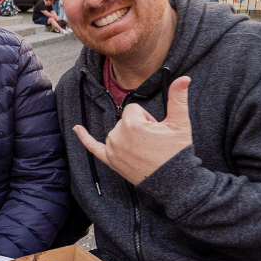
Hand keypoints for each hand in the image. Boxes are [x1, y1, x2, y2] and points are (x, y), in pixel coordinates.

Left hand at [73, 76, 193, 184]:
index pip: (134, 109)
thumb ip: (178, 98)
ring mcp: (112, 149)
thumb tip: (184, 78)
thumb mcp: (180, 123)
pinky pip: (93, 147)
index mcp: (132, 124)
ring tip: (145, 150)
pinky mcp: (110, 161)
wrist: (174, 182)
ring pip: (117, 132)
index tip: (156, 130)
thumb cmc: (176, 152)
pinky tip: (76, 129)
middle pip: (125, 120)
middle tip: (153, 143)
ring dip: (128, 136)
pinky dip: (84, 138)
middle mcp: (117, 135)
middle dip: (138, 127)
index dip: (147, 118)